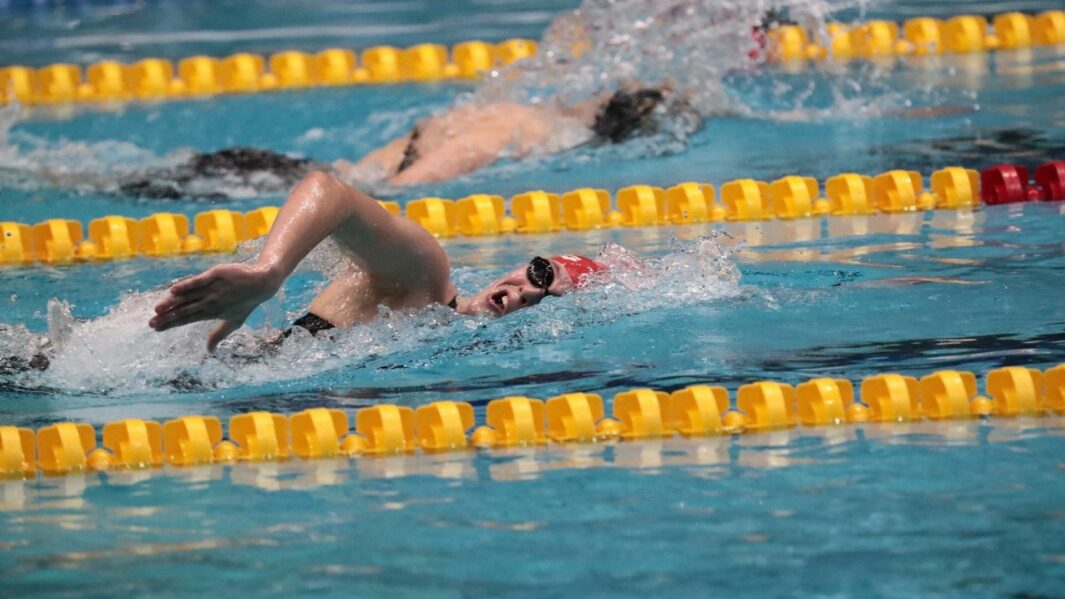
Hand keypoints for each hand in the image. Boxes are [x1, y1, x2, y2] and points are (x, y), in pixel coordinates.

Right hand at [150, 262, 282, 350]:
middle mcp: (210, 302)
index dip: (171, 324)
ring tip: (158, 309)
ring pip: (188, 297)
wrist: (261, 284)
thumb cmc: (246, 303)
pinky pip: (199, 281)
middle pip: (184, 310)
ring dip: (172, 303)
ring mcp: (212, 289)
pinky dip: (187, 285)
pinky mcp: (216, 275)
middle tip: (151, 323)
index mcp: (211, 313)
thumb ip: (218, 335)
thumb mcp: (233, 322)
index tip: (156, 328)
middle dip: (167, 317)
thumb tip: (209, 350)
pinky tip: (174, 290)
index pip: (187, 319)